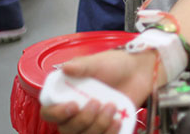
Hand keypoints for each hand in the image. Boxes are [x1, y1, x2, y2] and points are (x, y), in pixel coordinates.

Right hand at [40, 49, 157, 133]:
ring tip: (112, 106)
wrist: (140, 71)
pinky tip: (118, 120)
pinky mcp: (106, 128)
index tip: (73, 106)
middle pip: (67, 130)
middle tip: (98, 102)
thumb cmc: (116, 64)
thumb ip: (81, 66)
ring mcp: (91, 122)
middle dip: (83, 119)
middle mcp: (75, 112)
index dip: (57, 114)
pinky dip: (109, 133)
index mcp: (67, 95)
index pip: (49, 113)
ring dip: (98, 125)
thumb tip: (65, 68)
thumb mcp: (98, 62)